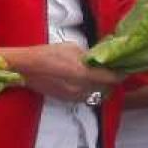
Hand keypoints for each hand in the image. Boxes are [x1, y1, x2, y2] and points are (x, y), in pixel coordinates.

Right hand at [0, 43, 121, 102]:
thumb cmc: (46, 54)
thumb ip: (87, 56)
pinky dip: (89, 91)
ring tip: (97, 77)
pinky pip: (85, 97)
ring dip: (100, 87)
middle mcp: (82, 88)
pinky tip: (83, 82)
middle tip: (109, 71)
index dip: (119, 73)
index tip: (123, 68)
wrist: (25, 68)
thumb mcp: (70, 48)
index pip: (111, 78)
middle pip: (106, 89)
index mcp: (84, 74)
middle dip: (110, 81)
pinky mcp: (66, 99)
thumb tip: (97, 60)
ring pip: (96, 95)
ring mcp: (74, 96)